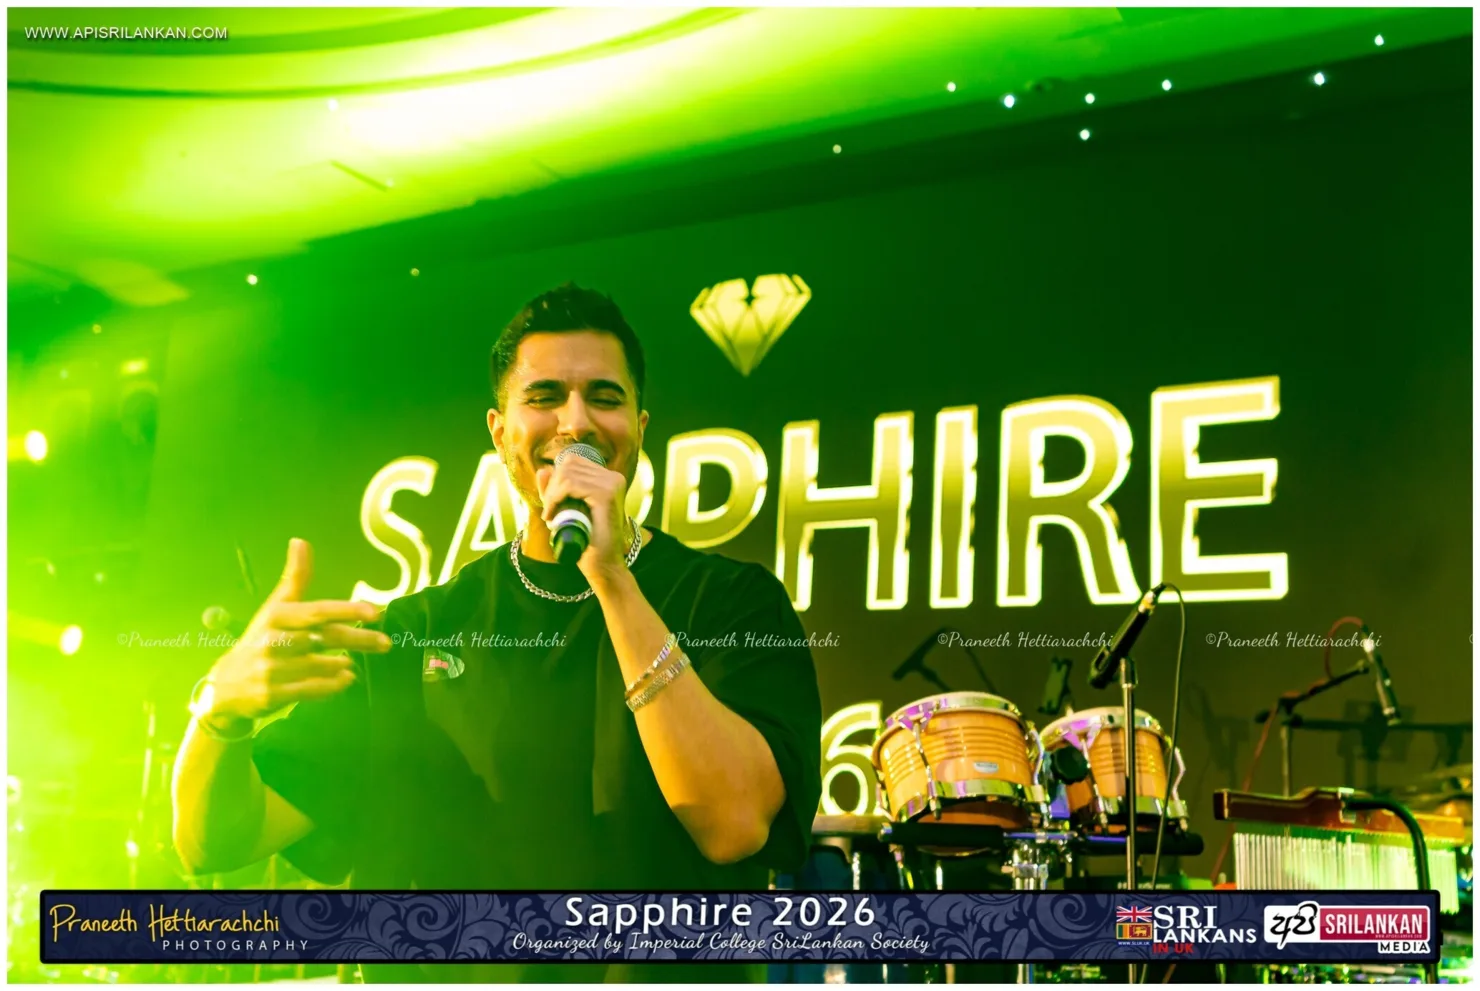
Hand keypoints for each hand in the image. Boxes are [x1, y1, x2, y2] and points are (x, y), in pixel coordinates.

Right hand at [200, 539, 390, 725]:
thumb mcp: (275, 609)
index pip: (316, 611)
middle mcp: (272, 641)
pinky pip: (310, 689)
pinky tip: (347, 678)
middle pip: (325, 638)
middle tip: (386, 643)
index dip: (346, 610)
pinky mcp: (271, 695)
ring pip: (320, 665)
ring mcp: (270, 670)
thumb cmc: (260, 639)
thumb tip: (300, 541)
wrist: (226, 685)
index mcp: (276, 616)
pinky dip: (332, 685)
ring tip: (354, 661)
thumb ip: (294, 579)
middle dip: (359, 640)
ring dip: (342, 663)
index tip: (375, 612)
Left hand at [536, 456, 632, 582]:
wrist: (603, 564)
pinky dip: (555, 498)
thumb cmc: (587, 539)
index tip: (551, 503)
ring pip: (567, 473)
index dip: (556, 479)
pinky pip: (570, 484)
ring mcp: (612, 484)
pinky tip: (552, 516)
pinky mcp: (606, 495)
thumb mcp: (565, 510)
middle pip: (569, 463)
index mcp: (609, 478)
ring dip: (552, 494)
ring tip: (551, 516)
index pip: (573, 461)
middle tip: (550, 511)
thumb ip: (554, 490)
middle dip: (552, 487)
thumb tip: (542, 470)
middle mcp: (614, 477)